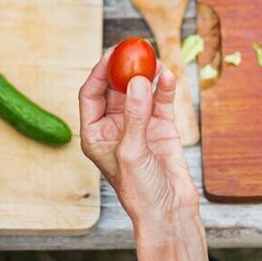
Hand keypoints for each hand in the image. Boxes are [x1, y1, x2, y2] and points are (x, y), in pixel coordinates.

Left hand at [79, 52, 207, 260]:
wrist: (170, 211)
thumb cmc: (139, 191)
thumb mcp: (131, 152)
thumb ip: (135, 116)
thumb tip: (137, 80)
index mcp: (96, 133)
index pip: (91, 94)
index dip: (99, 72)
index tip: (112, 53)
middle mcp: (115, 125)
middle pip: (116, 87)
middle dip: (125, 68)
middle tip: (136, 49)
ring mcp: (139, 124)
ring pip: (140, 91)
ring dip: (147, 75)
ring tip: (156, 60)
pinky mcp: (160, 126)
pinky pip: (161, 101)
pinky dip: (165, 88)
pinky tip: (168, 76)